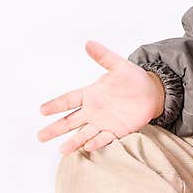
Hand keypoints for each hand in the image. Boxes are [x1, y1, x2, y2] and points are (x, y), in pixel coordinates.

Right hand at [37, 40, 164, 154]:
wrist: (152, 92)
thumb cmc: (133, 78)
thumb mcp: (119, 65)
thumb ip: (103, 56)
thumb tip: (89, 43)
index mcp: (91, 94)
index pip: (69, 100)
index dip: (56, 105)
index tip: (42, 110)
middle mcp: (93, 110)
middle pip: (70, 121)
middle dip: (56, 128)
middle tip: (40, 136)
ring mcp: (103, 122)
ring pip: (84, 133)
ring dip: (73, 141)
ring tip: (62, 150)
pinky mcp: (116, 131)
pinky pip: (104, 138)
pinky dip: (96, 142)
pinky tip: (88, 147)